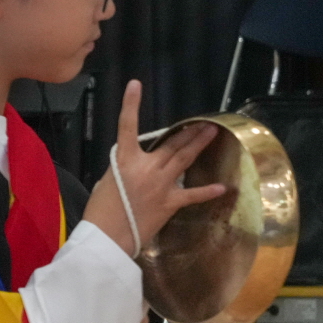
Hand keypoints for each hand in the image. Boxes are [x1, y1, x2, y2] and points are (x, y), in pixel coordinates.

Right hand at [82, 80, 227, 257]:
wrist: (107, 237)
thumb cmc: (101, 210)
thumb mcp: (108, 181)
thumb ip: (126, 169)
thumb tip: (139, 168)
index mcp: (124, 160)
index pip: (127, 127)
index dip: (131, 104)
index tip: (135, 85)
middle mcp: (146, 168)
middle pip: (171, 144)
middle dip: (188, 132)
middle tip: (204, 121)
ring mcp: (161, 184)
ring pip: (184, 159)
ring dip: (198, 145)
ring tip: (212, 132)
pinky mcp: (170, 202)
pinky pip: (192, 194)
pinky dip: (207, 191)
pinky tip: (222, 187)